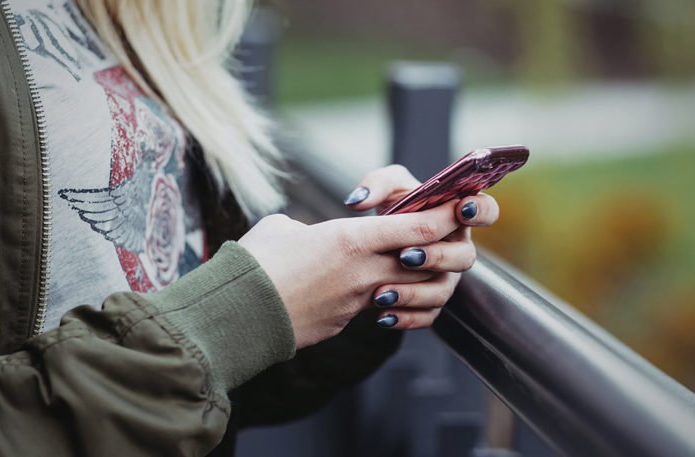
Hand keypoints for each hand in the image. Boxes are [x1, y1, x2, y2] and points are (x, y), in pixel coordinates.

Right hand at [238, 200, 462, 348]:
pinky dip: (386, 299)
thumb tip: (312, 236)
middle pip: (425, 260)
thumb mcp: (283, 228)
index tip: (458, 206)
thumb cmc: (254, 263)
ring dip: (416, 278)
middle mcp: (364, 272)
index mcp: (351, 240)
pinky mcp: (345, 323)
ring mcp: (357, 302)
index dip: (445, 216)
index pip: (419, 228)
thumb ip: (310, 228)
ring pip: (408, 288)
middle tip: (439, 236)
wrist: (236, 315)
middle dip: (440, 248)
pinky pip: (379, 308)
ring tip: (405, 266)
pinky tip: (373, 292)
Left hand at [343, 165, 499, 329]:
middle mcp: (457, 249)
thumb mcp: (386, 188)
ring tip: (382, 292)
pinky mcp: (430, 302)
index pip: (486, 211)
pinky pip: (426, 316)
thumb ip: (376, 184)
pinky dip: (404, 318)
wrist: (375, 243)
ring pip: (442, 291)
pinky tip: (382, 315)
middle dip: (437, 256)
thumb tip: (358, 201)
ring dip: (414, 292)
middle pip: (465, 257)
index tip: (461, 209)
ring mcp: (446, 278)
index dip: (480, 211)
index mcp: (457, 216)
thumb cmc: (392, 208)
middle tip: (405, 255)